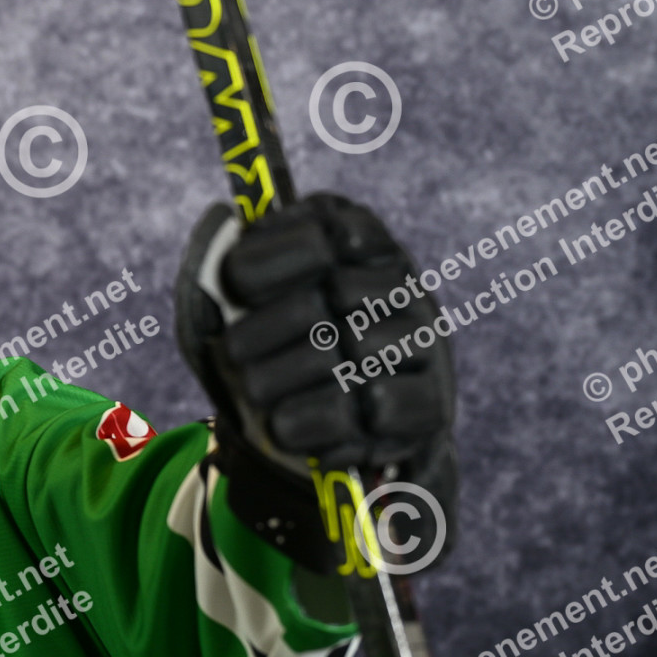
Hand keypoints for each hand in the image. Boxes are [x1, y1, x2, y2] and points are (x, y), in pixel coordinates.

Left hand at [174, 194, 457, 566]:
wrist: (325, 415)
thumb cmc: (275, 341)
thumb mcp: (244, 297)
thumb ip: (230, 265)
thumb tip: (228, 236)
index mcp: (358, 241)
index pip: (332, 231)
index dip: (278, 257)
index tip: (236, 285)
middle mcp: (400, 283)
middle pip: (340, 294)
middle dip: (270, 329)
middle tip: (234, 353)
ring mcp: (421, 340)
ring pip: (358, 350)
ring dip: (287, 378)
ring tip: (254, 392)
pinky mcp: (429, 401)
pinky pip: (381, 406)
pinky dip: (321, 420)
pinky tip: (287, 425)